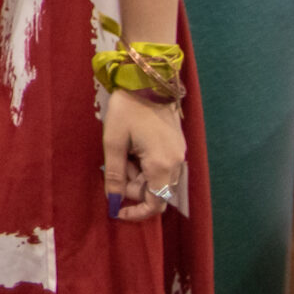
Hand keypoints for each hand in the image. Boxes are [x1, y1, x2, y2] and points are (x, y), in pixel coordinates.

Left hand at [101, 91, 187, 224]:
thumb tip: (113, 200)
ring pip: (158, 179)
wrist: (147, 80)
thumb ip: (114, 174)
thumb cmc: (127, 109)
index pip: (156, 204)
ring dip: (138, 175)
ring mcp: (179, 154)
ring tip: (123, 153)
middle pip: (155, 192)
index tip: (117, 211)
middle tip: (113, 168)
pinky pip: (162, 166)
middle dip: (132, 187)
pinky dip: (146, 165)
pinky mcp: (177, 146)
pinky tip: (133, 148)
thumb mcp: (113, 142)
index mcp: (162, 165)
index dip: (137, 213)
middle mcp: (177, 164)